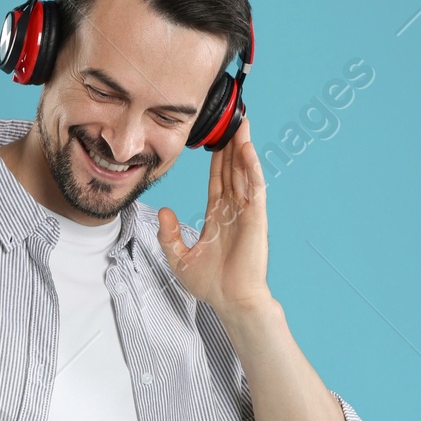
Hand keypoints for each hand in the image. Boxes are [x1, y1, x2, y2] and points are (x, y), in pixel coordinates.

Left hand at [156, 118, 275, 328]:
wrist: (231, 301)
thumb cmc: (211, 285)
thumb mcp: (179, 259)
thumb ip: (169, 235)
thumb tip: (165, 211)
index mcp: (218, 217)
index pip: (217, 179)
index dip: (216, 158)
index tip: (214, 137)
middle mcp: (234, 211)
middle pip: (232, 169)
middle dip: (231, 144)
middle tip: (231, 118)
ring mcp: (246, 213)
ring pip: (243, 173)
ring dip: (242, 148)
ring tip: (241, 123)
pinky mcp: (255, 218)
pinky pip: (254, 188)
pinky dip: (251, 168)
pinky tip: (246, 149)